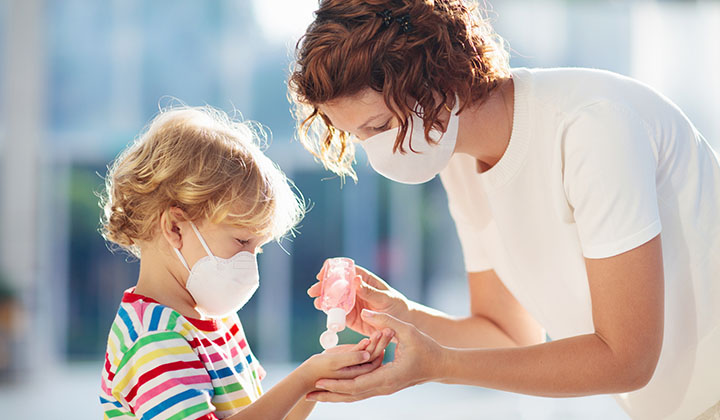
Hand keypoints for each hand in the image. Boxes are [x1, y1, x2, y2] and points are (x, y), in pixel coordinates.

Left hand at [306, 309, 443, 401]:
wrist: (441, 366)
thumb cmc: (428, 348)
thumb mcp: (408, 331)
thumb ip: (386, 321)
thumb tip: (366, 311)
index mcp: (388, 377)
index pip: (358, 384)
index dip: (337, 384)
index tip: (320, 382)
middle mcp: (384, 387)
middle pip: (352, 396)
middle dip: (329, 395)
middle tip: (308, 395)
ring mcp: (384, 388)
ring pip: (355, 397)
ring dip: (335, 397)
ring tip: (315, 396)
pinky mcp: (384, 386)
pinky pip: (361, 391)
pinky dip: (346, 392)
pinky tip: (334, 390)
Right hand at [308, 263, 410, 336]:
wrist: (400, 326)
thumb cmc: (396, 307)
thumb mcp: (385, 298)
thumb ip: (370, 292)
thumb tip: (355, 280)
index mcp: (364, 280)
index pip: (346, 270)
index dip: (332, 270)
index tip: (322, 273)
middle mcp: (355, 291)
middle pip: (335, 285)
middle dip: (323, 286)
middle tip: (313, 291)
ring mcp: (351, 304)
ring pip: (333, 300)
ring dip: (324, 300)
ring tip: (317, 303)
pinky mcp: (350, 318)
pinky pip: (338, 314)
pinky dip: (330, 313)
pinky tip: (324, 312)